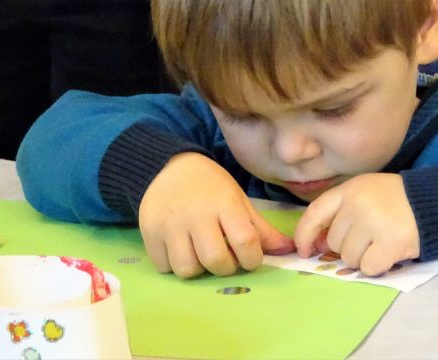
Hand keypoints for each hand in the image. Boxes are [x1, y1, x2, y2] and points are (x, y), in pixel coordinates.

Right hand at [139, 152, 294, 277]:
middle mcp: (196, 214)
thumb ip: (261, 229)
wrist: (167, 168)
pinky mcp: (148, 233)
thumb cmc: (210, 186)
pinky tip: (181, 248)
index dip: (252, 258)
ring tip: (201, 253)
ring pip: (188, 269)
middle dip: (226, 267)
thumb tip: (288, 250)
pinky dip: (175, 265)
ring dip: (199, 268)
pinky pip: (164, 267)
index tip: (250, 257)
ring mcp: (169, 225)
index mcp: (224, 203)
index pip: (245, 241)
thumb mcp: (238, 200)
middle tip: (226, 256)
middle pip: (215, 261)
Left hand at [294, 173, 418, 275]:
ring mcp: (373, 222)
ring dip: (363, 257)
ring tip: (382, 242)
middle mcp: (358, 203)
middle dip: (348, 247)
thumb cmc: (398, 199)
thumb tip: (319, 245)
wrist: (435, 202)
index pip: (315, 213)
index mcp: (350, 189)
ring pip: (350, 258)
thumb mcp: (367, 193)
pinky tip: (390, 253)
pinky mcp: (390, 242)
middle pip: (335, 242)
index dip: (305, 234)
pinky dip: (377, 266)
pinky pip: (368, 267)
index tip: (305, 250)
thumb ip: (342, 212)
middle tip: (370, 238)